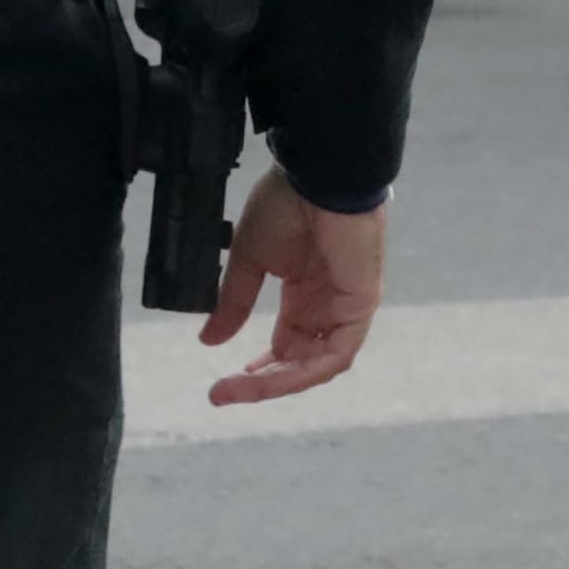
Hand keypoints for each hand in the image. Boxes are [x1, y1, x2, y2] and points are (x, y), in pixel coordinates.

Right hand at [201, 171, 382, 405]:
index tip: (222, 384)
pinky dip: (305, 372)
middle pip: (299, 362)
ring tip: (240, 389)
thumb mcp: (250, 260)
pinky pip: (335, 355)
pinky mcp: (360, 306)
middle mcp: (327, 306)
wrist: (317, 175)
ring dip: (278, 383)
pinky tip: (274, 378)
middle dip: (262, 383)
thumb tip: (208, 340)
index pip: (286, 346)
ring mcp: (347, 308)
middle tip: (223, 393)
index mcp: (304, 293)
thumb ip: (233, 302)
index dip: (258, 371)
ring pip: (316, 365)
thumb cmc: (286, 204)